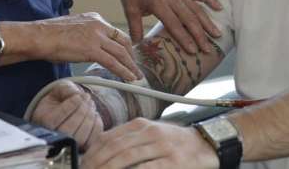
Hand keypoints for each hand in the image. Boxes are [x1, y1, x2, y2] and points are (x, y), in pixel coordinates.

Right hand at [30, 81, 101, 150]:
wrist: (66, 107)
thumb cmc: (61, 97)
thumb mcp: (60, 89)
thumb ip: (66, 89)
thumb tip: (77, 95)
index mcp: (43, 121)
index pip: (54, 119)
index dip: (70, 106)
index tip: (78, 96)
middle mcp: (53, 136)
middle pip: (68, 130)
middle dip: (81, 112)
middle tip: (87, 98)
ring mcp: (67, 144)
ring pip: (80, 137)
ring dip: (89, 118)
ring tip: (90, 104)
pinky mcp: (82, 146)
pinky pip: (91, 140)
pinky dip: (96, 126)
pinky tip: (94, 114)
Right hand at [33, 13, 140, 80]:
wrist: (39, 36)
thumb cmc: (49, 34)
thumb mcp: (73, 28)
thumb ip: (85, 34)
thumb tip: (88, 46)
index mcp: (95, 18)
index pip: (115, 33)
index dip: (124, 46)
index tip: (127, 55)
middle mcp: (99, 25)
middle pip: (123, 41)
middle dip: (131, 56)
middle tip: (135, 67)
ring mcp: (96, 37)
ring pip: (120, 53)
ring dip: (130, 66)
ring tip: (136, 76)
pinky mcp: (91, 49)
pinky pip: (112, 62)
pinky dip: (123, 71)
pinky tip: (128, 78)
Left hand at [81, 118, 218, 168]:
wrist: (206, 144)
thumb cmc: (174, 142)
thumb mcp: (150, 133)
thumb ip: (128, 138)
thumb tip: (100, 149)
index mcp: (141, 125)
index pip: (109, 137)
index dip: (92, 152)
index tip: (82, 164)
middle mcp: (150, 132)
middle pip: (115, 147)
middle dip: (96, 163)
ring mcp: (162, 147)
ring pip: (127, 158)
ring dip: (109, 168)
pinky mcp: (173, 163)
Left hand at [113, 0, 223, 53]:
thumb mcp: (129, 9)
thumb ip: (134, 27)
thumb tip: (137, 46)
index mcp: (157, 2)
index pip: (173, 23)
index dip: (183, 37)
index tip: (192, 50)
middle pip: (188, 18)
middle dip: (199, 34)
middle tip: (207, 49)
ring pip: (196, 8)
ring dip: (207, 22)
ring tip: (217, 34)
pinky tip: (219, 8)